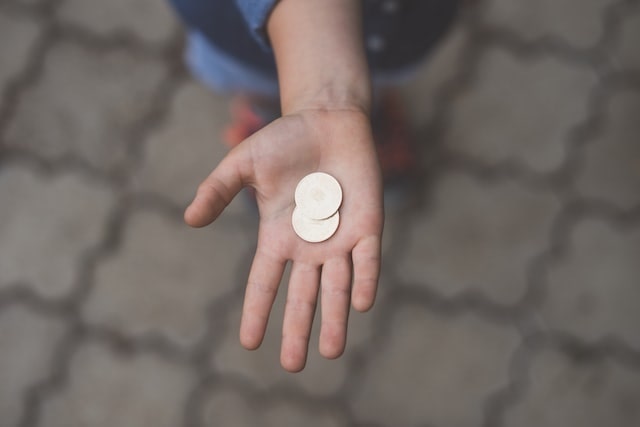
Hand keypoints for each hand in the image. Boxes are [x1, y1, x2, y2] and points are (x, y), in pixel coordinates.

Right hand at [185, 107, 382, 371]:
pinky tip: (361, 304)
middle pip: (302, 296)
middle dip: (297, 330)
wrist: (328, 120)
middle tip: (292, 365)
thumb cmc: (285, 141)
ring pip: (337, 287)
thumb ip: (218, 190)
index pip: (264, 282)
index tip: (248, 343)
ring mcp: (339, 238)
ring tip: (330, 352)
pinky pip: (367, 259)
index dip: (256, 311)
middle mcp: (308, 246)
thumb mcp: (244, 164)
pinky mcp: (368, 225)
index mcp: (278, 236)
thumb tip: (190, 219)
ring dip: (335, 318)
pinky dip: (365, 279)